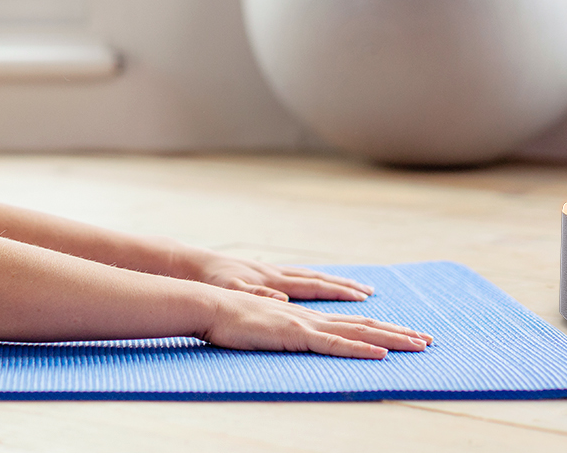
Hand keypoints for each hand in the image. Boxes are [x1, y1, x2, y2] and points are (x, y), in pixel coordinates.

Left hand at [185, 249, 374, 301]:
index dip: (341, 294)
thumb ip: (257, 297)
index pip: (315, 288)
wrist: (192, 266)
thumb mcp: (230, 293)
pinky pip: (300, 278)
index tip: (366, 298)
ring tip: (361, 290)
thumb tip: (283, 301)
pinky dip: (319, 282)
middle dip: (350, 289)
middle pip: (322, 282)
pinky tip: (326, 286)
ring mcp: (273, 275)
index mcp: (274, 283)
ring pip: (314, 278)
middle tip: (375, 294)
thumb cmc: (210, 283)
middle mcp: (279, 277)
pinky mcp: (265, 276)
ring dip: (338, 284)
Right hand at [199, 291, 432, 358]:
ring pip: (358, 333)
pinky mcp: (295, 335)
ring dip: (391, 339)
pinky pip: (333, 345)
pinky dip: (359, 349)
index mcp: (306, 319)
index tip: (405, 336)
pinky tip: (379, 354)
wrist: (208, 304)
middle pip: (364, 326)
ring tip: (418, 345)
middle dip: (398, 334)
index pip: (352, 325)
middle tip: (428, 341)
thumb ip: (280, 328)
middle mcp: (312, 320)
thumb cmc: (228, 318)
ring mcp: (306, 327)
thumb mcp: (261, 327)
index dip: (380, 330)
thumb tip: (296, 330)